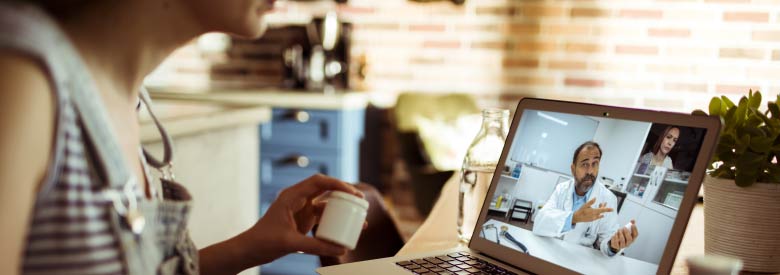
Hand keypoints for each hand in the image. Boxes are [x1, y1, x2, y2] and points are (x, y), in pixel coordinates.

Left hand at [244, 174, 364, 263]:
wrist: (250, 249)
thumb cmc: (263, 241)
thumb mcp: (291, 243)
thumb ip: (316, 246)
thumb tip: (341, 249)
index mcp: (292, 195)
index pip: (318, 182)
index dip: (337, 183)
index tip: (353, 192)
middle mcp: (298, 199)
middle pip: (326, 189)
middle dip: (345, 194)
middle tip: (361, 201)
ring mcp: (301, 209)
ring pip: (326, 204)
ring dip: (342, 208)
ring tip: (360, 216)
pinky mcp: (303, 220)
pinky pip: (323, 217)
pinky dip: (335, 221)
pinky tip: (346, 228)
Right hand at [572, 198, 612, 223]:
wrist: (577, 217)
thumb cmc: (580, 211)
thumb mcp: (585, 205)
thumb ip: (591, 202)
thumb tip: (595, 198)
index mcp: (593, 211)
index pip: (602, 210)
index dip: (608, 209)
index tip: (612, 209)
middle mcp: (595, 215)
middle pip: (602, 211)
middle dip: (603, 206)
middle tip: (604, 203)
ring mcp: (594, 218)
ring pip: (600, 214)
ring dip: (601, 209)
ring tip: (600, 205)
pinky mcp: (593, 220)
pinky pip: (598, 216)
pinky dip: (600, 214)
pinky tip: (600, 213)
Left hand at [610, 220, 638, 250]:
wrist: (615, 243)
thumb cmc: (622, 235)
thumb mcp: (626, 231)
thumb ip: (629, 225)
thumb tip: (633, 220)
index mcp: (632, 238)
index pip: (636, 235)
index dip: (635, 230)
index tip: (632, 225)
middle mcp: (628, 243)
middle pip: (629, 239)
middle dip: (627, 232)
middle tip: (624, 228)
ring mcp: (622, 245)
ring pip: (622, 241)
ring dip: (620, 234)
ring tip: (618, 230)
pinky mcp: (617, 246)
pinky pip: (616, 242)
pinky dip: (615, 237)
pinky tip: (614, 234)